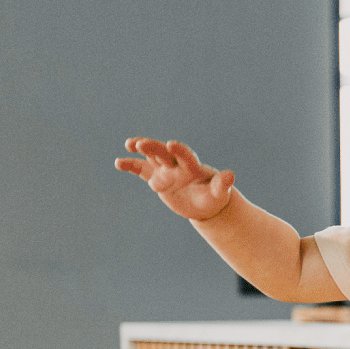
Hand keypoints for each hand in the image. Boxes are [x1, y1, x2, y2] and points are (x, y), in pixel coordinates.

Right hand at [115, 138, 234, 220]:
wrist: (204, 205)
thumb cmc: (215, 198)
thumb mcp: (220, 194)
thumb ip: (222, 185)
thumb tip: (230, 176)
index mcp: (192, 166)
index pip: (185, 155)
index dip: (179, 150)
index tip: (171, 144)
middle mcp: (177, 164)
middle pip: (164, 153)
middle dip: (153, 147)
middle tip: (140, 144)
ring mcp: (165, 170)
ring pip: (151, 157)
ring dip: (141, 150)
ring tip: (129, 145)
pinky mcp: (156, 178)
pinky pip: (142, 170)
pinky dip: (131, 166)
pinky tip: (119, 163)